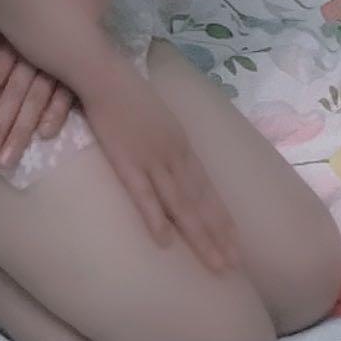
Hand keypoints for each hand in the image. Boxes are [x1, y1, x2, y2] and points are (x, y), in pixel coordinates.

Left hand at [0, 20, 76, 167]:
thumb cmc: (42, 14)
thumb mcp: (16, 20)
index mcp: (13, 47)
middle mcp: (31, 59)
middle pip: (12, 96)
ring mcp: (54, 67)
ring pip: (34, 102)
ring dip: (21, 131)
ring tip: (8, 159)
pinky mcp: (75, 74)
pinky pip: (65, 96)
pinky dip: (55, 114)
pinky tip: (45, 134)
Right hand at [79, 54, 240, 275]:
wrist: (106, 75)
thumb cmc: (130, 93)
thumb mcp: (162, 117)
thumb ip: (171, 142)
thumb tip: (179, 161)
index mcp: (182, 144)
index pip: (207, 187)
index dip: (221, 215)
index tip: (235, 241)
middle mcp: (174, 154)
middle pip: (199, 201)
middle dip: (217, 234)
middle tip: (234, 264)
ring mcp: (151, 158)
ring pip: (181, 204)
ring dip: (199, 235)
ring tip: (215, 263)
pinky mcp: (126, 160)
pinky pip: (142, 195)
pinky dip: (154, 218)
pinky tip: (164, 241)